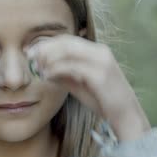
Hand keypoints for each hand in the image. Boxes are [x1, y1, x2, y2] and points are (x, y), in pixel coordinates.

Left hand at [25, 34, 150, 140]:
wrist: (125, 116)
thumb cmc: (102, 100)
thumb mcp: (79, 84)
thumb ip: (64, 74)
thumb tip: (43, 68)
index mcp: (97, 51)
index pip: (67, 39)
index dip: (47, 43)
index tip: (30, 51)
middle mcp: (100, 52)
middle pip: (66, 42)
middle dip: (45, 48)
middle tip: (30, 58)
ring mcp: (102, 62)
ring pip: (68, 51)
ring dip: (49, 58)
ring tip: (38, 69)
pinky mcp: (100, 76)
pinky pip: (72, 67)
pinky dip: (56, 69)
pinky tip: (47, 76)